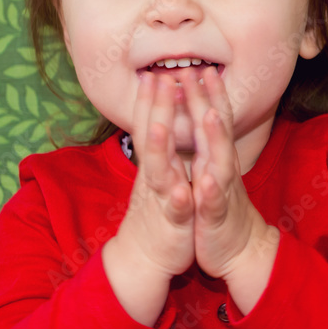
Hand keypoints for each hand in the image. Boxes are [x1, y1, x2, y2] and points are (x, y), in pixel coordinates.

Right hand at [111, 72, 196, 280]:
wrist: (145, 256)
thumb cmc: (159, 209)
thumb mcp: (161, 174)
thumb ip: (160, 148)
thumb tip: (158, 118)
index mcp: (157, 163)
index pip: (150, 124)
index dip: (151, 99)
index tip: (153, 71)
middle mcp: (155, 176)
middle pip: (152, 137)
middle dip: (155, 109)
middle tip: (157, 79)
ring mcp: (162, 198)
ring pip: (159, 171)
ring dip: (158, 148)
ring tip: (159, 127)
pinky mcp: (174, 222)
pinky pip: (176, 210)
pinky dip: (178, 200)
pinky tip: (182, 191)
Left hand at [177, 66, 273, 280]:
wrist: (240, 249)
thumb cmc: (219, 207)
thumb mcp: (213, 170)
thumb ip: (210, 145)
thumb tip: (203, 116)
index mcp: (216, 157)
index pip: (213, 118)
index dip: (207, 92)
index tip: (199, 64)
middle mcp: (222, 168)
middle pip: (216, 130)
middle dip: (207, 100)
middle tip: (199, 71)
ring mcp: (221, 191)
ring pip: (219, 161)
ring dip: (215, 137)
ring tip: (209, 114)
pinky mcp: (216, 217)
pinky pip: (213, 203)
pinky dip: (210, 191)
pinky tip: (206, 181)